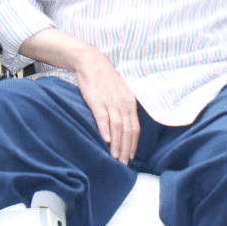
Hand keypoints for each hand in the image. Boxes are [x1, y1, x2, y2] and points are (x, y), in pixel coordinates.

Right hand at [20, 28, 138, 164]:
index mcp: (130, 103)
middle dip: (127, 148)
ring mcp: (110, 102)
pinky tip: (106, 140)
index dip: (134, 143)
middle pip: (128, 130)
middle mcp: (123, 104)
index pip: (135, 128)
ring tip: (115, 157)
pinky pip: (103, 118)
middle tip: (124, 163)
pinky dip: (105, 130)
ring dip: (117, 144)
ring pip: (118, 127)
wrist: (92, 62)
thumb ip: (124, 108)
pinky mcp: (97, 101)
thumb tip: (125, 126)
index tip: (132, 156)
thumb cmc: (105, 80)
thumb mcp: (120, 93)